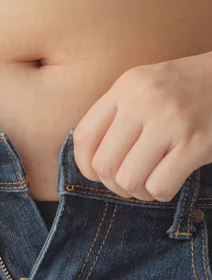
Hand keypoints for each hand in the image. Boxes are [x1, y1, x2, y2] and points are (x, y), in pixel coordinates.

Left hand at [73, 52, 211, 201]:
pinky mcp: (196, 144)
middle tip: (127, 183)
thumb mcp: (145, 86)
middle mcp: (143, 102)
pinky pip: (159, 186)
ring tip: (147, 184)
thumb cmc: (186, 88)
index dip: (84, 164)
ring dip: (135, 192)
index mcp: (126, 87)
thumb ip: (117, 112)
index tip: (96, 173)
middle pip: (103, 163)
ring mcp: (170, 122)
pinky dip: (158, 193)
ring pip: (128, 179)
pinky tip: (168, 182)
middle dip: (111, 184)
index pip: (84, 136)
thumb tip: (89, 157)